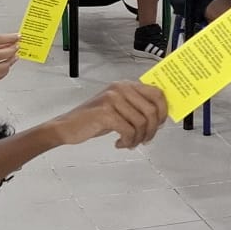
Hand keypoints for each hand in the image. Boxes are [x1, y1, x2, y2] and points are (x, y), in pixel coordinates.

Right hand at [51, 81, 168, 150]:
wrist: (67, 127)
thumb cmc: (94, 119)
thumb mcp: (119, 108)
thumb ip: (137, 107)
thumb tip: (161, 117)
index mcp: (126, 85)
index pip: (157, 93)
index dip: (163, 110)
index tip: (161, 124)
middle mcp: (120, 88)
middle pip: (151, 110)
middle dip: (152, 129)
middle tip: (145, 139)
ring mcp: (113, 99)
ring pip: (141, 122)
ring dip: (139, 138)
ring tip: (130, 143)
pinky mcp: (105, 113)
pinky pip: (129, 130)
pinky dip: (128, 141)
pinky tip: (120, 143)